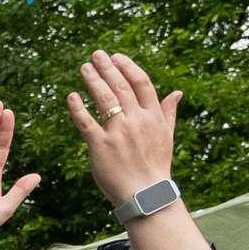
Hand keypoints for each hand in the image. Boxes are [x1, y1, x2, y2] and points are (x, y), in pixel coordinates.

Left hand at [67, 51, 179, 206]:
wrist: (145, 194)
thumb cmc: (155, 166)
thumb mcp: (167, 136)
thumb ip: (168, 112)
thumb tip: (177, 92)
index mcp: (152, 116)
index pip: (141, 83)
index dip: (128, 67)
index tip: (116, 56)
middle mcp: (136, 121)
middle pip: (120, 87)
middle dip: (107, 68)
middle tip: (96, 55)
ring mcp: (118, 133)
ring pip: (104, 100)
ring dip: (93, 81)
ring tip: (84, 68)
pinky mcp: (100, 147)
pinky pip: (86, 123)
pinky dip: (78, 108)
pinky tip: (71, 96)